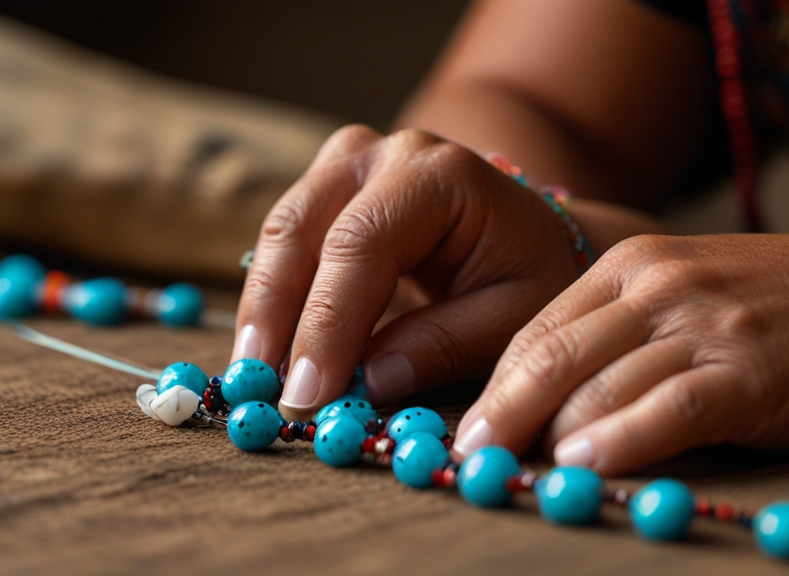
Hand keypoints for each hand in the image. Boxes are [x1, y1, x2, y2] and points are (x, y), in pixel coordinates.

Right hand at [232, 125, 581, 415]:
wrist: (535, 236)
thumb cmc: (533, 276)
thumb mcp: (513, 318)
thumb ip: (444, 346)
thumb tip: (368, 383)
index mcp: (442, 176)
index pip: (363, 243)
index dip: (327, 322)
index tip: (307, 394)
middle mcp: (388, 154)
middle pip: (304, 226)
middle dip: (276, 314)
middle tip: (261, 389)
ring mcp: (353, 162)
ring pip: (282, 230)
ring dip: (263, 307)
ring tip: (253, 375)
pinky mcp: (331, 186)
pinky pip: (286, 238)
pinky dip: (273, 295)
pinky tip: (267, 348)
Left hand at [452, 232, 788, 474]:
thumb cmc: (757, 302)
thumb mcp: (671, 292)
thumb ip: (608, 333)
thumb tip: (535, 401)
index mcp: (625, 265)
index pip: (537, 330)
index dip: (495, 386)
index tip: (466, 430)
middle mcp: (654, 287)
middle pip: (553, 355)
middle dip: (503, 411)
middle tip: (470, 456)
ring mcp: (700, 325)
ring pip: (600, 384)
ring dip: (551, 434)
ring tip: (517, 468)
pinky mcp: (745, 370)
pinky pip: (668, 407)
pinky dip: (622, 439)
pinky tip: (586, 464)